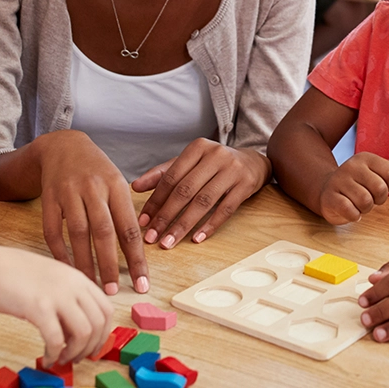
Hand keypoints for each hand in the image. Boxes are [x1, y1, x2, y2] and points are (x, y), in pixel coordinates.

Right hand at [0, 246, 114, 367]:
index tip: (93, 347)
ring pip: (83, 333)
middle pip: (99, 323)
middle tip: (77, 357)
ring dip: (75, 352)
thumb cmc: (17, 276)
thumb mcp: (54, 280)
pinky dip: (54, 354)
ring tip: (62, 358)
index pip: (106, 309)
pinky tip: (47, 358)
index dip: (104, 333)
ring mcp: (57, 295)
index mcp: (79, 279)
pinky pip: (56, 339)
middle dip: (91, 347)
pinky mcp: (38, 307)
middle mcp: (73, 285)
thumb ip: (70, 298)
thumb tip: (82, 330)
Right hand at [35, 130, 147, 294]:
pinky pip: (52, 230)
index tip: (142, 283)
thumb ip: (125, 213)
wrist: (63, 145)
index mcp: (116, 187)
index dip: (137, 258)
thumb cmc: (97, 170)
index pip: (130, 228)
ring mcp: (69, 192)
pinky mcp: (49, 198)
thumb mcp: (117, 183)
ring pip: (78, 233)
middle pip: (103, 232)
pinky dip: (59, 252)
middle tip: (113, 291)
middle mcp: (94, 188)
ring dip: (85, 263)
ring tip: (92, 285)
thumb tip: (137, 250)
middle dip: (109, 265)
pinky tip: (67, 268)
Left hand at [131, 138, 269, 248]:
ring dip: (184, 225)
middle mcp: (215, 155)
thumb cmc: (215, 164)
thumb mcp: (190, 163)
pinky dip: (210, 225)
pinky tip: (197, 238)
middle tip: (152, 236)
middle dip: (166, 216)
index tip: (143, 222)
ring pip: (204, 201)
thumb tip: (135, 187)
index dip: (155, 201)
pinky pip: (225, 209)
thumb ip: (163, 174)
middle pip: (185, 190)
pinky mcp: (246, 185)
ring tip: (169, 242)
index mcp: (197, 148)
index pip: (171, 178)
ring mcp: (232, 170)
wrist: (253, 161)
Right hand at [318, 149, 388, 224]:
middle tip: (368, 197)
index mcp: (365, 157)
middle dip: (378, 199)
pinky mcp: (329, 197)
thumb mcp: (379, 173)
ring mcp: (338, 181)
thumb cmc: (360, 184)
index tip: (378, 187)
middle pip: (380, 188)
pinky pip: (350, 211)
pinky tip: (349, 210)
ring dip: (365, 209)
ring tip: (358, 204)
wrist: (328, 192)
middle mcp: (351, 166)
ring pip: (365, 201)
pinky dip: (354, 215)